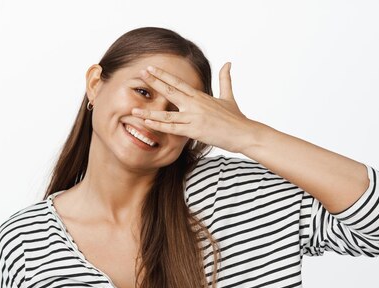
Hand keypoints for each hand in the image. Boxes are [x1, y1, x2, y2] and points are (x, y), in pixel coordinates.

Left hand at [132, 62, 263, 153]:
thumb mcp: (229, 97)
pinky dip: (159, 126)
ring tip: (133, 110)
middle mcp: (195, 104)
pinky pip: (172, 128)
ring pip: (166, 114)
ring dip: (149, 112)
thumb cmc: (237, 118)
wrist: (245, 133)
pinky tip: (147, 123)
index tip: (151, 68)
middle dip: (154, 82)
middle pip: (170, 91)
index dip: (163, 75)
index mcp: (200, 96)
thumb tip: (228, 62)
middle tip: (141, 74)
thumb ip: (225, 79)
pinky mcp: (195, 130)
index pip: (178, 82)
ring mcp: (194, 117)